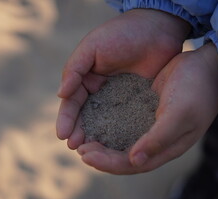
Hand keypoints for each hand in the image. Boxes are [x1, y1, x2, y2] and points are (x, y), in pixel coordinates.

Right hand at [56, 9, 189, 149]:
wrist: (158, 27)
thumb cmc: (122, 33)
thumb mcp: (92, 47)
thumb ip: (74, 70)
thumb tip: (60, 94)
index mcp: (85, 79)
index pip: (72, 103)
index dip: (66, 119)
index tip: (62, 135)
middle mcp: (99, 92)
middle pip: (85, 117)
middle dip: (78, 133)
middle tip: (75, 147)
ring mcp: (118, 100)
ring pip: (103, 123)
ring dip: (95, 138)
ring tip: (90, 152)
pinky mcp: (136, 104)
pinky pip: (125, 122)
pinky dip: (117, 135)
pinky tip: (114, 147)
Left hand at [78, 43, 217, 173]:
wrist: (206, 65)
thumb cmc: (197, 89)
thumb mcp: (180, 114)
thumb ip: (159, 138)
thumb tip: (135, 161)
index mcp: (165, 147)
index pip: (131, 164)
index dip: (107, 162)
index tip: (85, 155)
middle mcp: (155, 141)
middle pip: (122, 157)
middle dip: (100, 155)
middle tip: (78, 148)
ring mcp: (150, 127)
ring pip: (121, 141)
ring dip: (101, 142)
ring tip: (82, 138)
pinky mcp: (145, 112)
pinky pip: (122, 123)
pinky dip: (107, 125)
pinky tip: (94, 120)